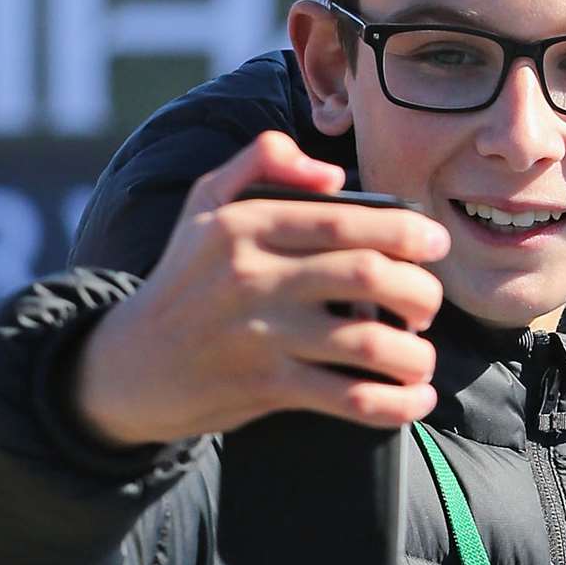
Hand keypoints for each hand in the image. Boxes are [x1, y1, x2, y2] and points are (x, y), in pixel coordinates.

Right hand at [72, 131, 449, 446]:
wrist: (130, 364)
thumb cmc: (184, 277)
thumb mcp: (204, 202)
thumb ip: (261, 161)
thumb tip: (331, 172)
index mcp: (246, 225)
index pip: (343, 220)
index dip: (405, 230)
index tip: (435, 243)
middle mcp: (255, 276)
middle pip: (367, 274)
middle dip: (420, 289)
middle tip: (428, 303)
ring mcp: (262, 334)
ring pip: (366, 341)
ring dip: (415, 352)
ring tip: (422, 355)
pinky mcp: (267, 387)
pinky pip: (348, 398)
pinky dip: (395, 403)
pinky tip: (416, 399)